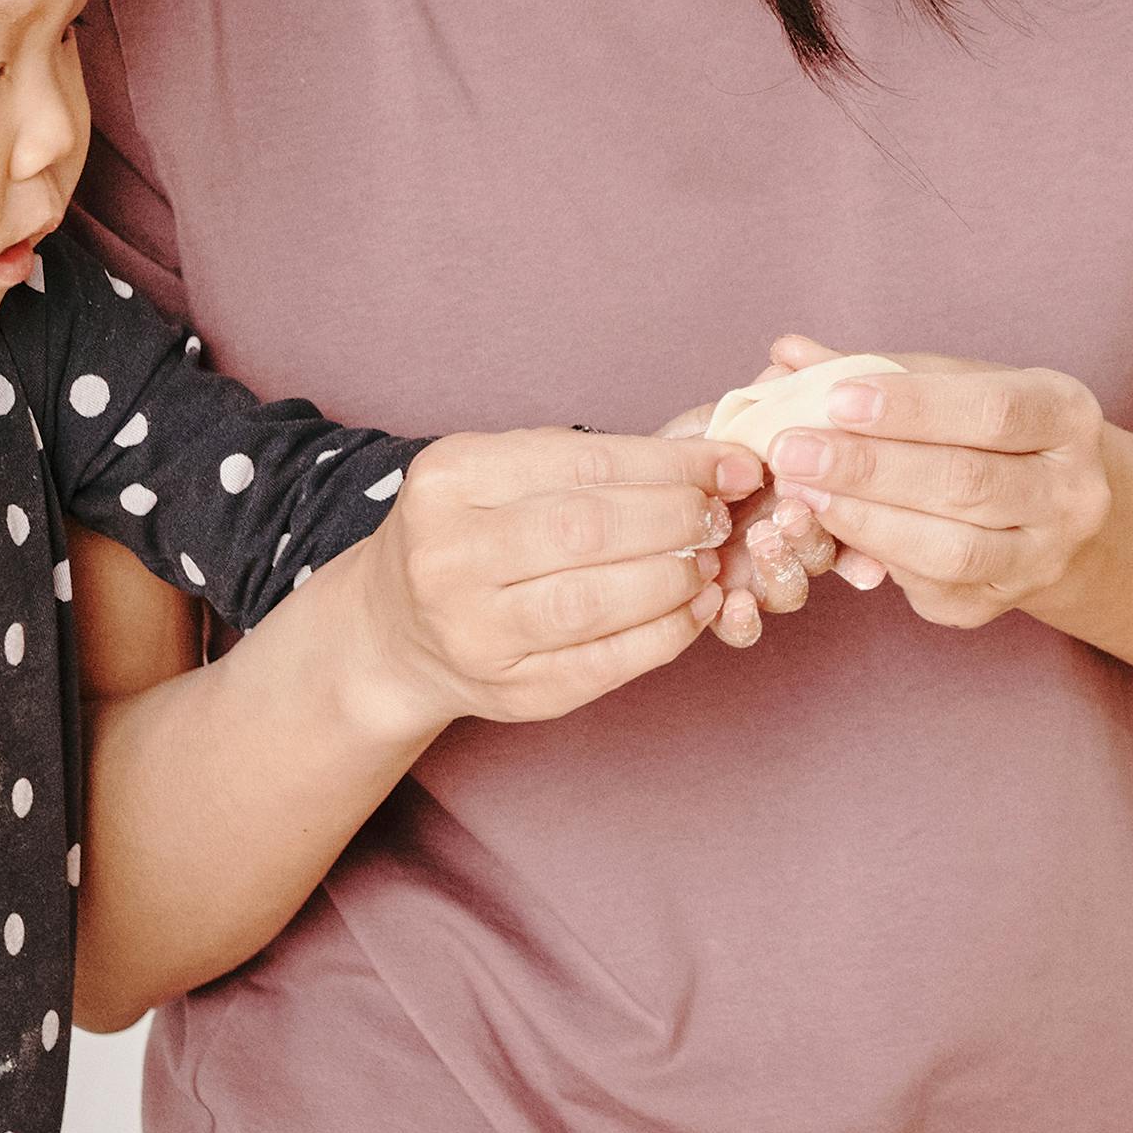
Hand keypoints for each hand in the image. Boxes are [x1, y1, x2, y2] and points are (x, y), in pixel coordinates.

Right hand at [352, 425, 762, 731]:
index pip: (585, 461)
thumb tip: (718, 441)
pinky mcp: (511, 691)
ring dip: (675, 577)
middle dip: (676, 517)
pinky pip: (605, 663)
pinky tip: (697, 609)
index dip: (674, 463)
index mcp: (450, 478)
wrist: (398, 630)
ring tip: (709, 560)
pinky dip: (667, 633)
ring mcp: (473, 631)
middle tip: (720, 515)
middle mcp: (448, 555)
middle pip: (589, 529)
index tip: (734, 464)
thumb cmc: (478, 535)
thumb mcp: (510, 475)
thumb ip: (601, 459)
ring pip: (595, 600)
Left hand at [734, 333, 1120, 631]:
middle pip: (967, 482)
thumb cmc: (995, 433)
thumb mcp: (958, 386)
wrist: (1058, 513)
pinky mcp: (999, 603)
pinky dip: (876, 556)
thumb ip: (881, 370)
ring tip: (802, 491)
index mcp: (1068, 417)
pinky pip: (933, 587)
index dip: (916, 407)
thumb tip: (788, 353)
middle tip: (792, 450)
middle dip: (871, 467)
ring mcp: (1042, 557)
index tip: (838, 399)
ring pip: (953, 549)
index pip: (995, 411)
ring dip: (866, 520)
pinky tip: (831, 527)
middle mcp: (1072, 493)